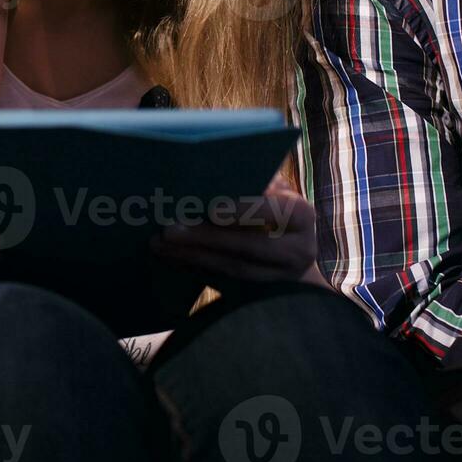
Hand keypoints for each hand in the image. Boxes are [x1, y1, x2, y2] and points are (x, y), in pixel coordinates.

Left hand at [149, 173, 327, 288]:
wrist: (294, 257)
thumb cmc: (276, 208)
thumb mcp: (275, 192)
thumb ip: (255, 183)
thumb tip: (213, 169)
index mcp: (301, 216)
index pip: (276, 211)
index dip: (245, 210)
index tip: (213, 210)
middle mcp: (298, 250)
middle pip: (249, 246)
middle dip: (206, 238)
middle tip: (169, 229)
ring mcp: (279, 277)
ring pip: (233, 269)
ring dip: (193, 256)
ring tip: (161, 244)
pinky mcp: (259, 293)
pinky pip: (222, 281)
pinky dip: (194, 268)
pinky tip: (169, 256)